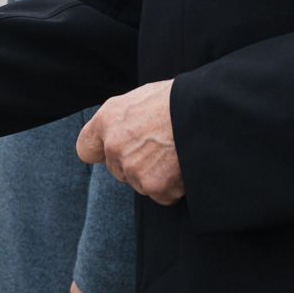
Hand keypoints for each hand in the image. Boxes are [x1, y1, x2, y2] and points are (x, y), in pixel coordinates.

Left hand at [77, 80, 183, 203]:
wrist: (207, 109)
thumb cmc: (178, 98)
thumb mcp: (141, 97)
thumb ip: (123, 118)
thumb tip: (118, 131)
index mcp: (107, 119)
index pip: (86, 149)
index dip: (100, 152)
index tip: (114, 152)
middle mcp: (114, 145)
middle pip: (117, 169)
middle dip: (135, 164)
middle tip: (161, 148)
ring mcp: (133, 168)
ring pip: (139, 183)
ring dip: (156, 175)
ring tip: (176, 153)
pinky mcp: (155, 185)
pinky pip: (162, 195)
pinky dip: (174, 187)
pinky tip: (184, 166)